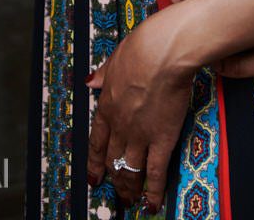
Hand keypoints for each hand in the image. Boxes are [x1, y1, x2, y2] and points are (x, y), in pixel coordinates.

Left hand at [86, 11, 194, 212]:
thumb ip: (103, 74)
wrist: (163, 52)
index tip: (93, 176)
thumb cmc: (142, 48)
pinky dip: (153, 191)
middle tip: (115, 191)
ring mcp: (140, 135)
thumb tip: (90, 80)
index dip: (94, 161)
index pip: (97, 141)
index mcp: (107, 105)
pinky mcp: (161, 139)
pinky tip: (151, 204)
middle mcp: (120, 125)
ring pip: (130, 169)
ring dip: (129, 188)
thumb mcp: (115, 58)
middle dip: (113, 178)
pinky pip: (155, 171)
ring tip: (131, 201)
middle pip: (113, 159)